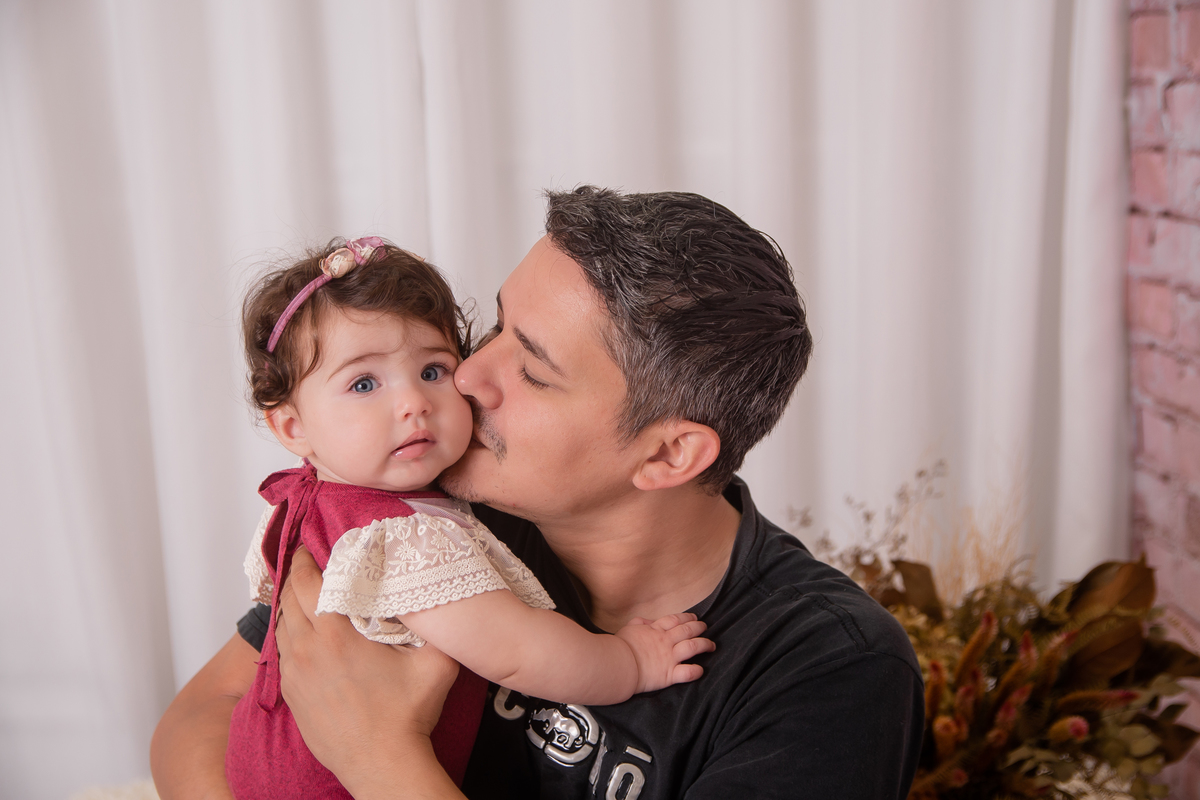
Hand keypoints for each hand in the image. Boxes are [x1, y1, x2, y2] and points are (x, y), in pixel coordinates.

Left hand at [274, 547, 461, 796]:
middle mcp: (307, 651)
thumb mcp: (436, 662)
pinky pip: (283, 653)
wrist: (383, 765)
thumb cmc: (406, 716)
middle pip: (288, 599)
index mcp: (336, 635)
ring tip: (305, 592)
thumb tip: (440, 598)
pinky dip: (289, 634)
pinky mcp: (293, 695)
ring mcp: (296, 675)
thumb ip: (438, 625)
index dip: (307, 559)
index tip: (310, 545)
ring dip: (291, 605)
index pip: (308, 583)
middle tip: (307, 561)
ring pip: (282, 626)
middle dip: (296, 576)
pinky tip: (303, 632)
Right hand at [615, 612, 713, 693]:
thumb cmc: (619, 646)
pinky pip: (688, 672)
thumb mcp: (628, 628)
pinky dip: (696, 671)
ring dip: (705, 645)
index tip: (694, 617)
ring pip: (693, 647)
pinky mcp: (669, 674)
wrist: (618, 663)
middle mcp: (666, 642)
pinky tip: (701, 670)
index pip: (675, 620)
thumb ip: (640, 623)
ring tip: (712, 645)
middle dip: (699, 627)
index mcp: (655, 631)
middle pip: (688, 630)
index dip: (686, 617)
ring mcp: (669, 657)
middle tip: (705, 627)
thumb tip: (648, 622)